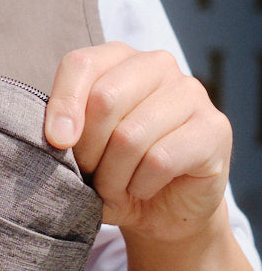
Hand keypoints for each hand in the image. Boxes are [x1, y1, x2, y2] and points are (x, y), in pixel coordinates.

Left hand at [44, 41, 232, 243]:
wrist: (164, 211)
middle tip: (90, 176)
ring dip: (113, 177)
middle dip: (87, 151)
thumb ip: (66, 134)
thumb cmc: (116, 172)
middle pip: (104, 99)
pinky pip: (160, 159)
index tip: (57, 142)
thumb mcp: (81, 152)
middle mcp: (157, 66)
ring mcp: (190, 92)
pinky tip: (143, 188)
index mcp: (118, 60)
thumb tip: (60, 135)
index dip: (62, 106)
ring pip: (130, 136)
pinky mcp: (214, 128)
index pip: (81, 65)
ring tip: (116, 188)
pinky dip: (140, 185)